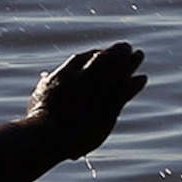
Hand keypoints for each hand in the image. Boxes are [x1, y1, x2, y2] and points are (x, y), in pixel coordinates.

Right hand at [28, 41, 147, 160]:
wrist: (50, 135)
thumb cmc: (41, 118)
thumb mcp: (40, 96)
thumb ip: (47, 84)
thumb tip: (46, 76)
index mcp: (64, 75)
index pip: (82, 58)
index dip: (94, 54)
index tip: (102, 52)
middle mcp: (82, 80)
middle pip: (104, 59)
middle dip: (116, 52)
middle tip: (126, 46)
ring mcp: (96, 95)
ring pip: (117, 73)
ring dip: (130, 62)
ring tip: (138, 54)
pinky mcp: (107, 111)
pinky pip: (124, 93)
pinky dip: (134, 84)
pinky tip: (142, 78)